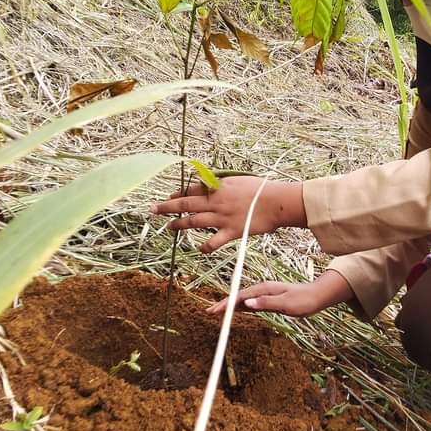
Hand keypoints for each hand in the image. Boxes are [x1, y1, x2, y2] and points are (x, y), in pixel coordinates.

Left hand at [150, 176, 305, 252]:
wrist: (277, 201)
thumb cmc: (263, 189)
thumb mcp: (240, 181)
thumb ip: (225, 183)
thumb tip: (213, 184)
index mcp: (218, 187)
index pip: (192, 188)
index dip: (178, 193)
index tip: (168, 196)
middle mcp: (216, 202)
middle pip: (186, 203)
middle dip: (167, 206)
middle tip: (153, 209)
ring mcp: (222, 217)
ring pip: (194, 221)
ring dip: (179, 224)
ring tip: (170, 227)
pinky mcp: (231, 231)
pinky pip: (213, 242)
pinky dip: (205, 247)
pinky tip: (200, 250)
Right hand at [207, 271, 354, 317]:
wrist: (317, 296)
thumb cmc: (304, 300)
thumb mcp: (286, 304)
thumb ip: (266, 303)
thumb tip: (247, 303)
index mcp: (264, 289)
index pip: (241, 296)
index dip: (227, 304)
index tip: (215, 311)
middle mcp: (263, 290)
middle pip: (239, 297)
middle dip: (224, 304)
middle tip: (209, 312)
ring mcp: (265, 294)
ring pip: (243, 300)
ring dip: (230, 306)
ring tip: (216, 312)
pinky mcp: (269, 300)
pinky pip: (251, 304)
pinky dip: (240, 307)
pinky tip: (235, 311)